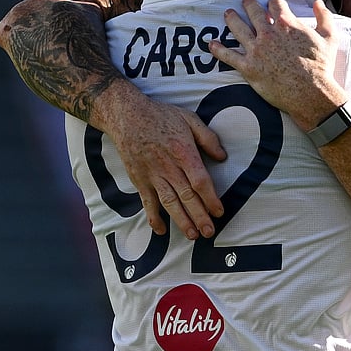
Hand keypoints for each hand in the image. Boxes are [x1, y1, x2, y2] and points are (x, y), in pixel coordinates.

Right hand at [93, 81, 225, 238]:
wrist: (127, 115)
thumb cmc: (161, 116)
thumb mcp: (189, 119)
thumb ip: (208, 138)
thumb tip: (222, 157)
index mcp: (183, 152)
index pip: (200, 181)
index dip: (211, 198)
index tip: (219, 211)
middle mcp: (168, 167)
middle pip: (187, 196)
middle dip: (200, 216)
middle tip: (209, 232)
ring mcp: (152, 175)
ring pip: (169, 203)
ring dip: (181, 221)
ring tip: (192, 235)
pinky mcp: (139, 180)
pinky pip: (147, 202)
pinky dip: (153, 217)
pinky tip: (161, 231)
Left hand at [209, 0, 345, 128]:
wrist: (310, 93)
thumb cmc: (321, 66)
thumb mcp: (329, 38)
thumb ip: (324, 17)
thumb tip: (318, 2)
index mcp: (287, 24)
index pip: (275, 4)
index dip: (272, 2)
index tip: (271, 3)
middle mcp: (268, 33)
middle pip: (253, 11)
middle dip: (248, 4)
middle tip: (245, 1)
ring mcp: (256, 50)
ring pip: (238, 28)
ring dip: (231, 19)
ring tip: (227, 14)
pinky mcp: (248, 67)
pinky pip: (228, 56)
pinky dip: (218, 49)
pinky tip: (211, 44)